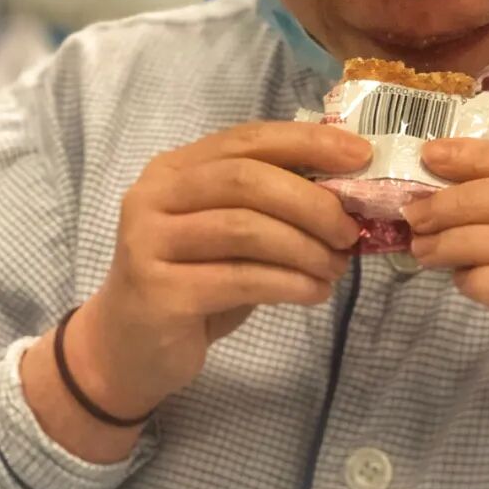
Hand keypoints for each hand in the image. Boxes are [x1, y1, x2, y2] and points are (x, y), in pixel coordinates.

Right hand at [72, 122, 369, 416]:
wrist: (129, 348)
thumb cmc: (191, 283)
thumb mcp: (227, 235)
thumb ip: (268, 207)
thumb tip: (347, 197)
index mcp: (174, 169)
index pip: (246, 140)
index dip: (307, 142)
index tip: (359, 154)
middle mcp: (153, 196)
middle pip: (245, 180)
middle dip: (310, 202)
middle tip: (349, 232)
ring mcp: (150, 242)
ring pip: (244, 229)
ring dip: (305, 248)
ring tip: (336, 268)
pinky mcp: (158, 290)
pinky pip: (239, 279)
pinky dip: (288, 283)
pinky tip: (313, 292)